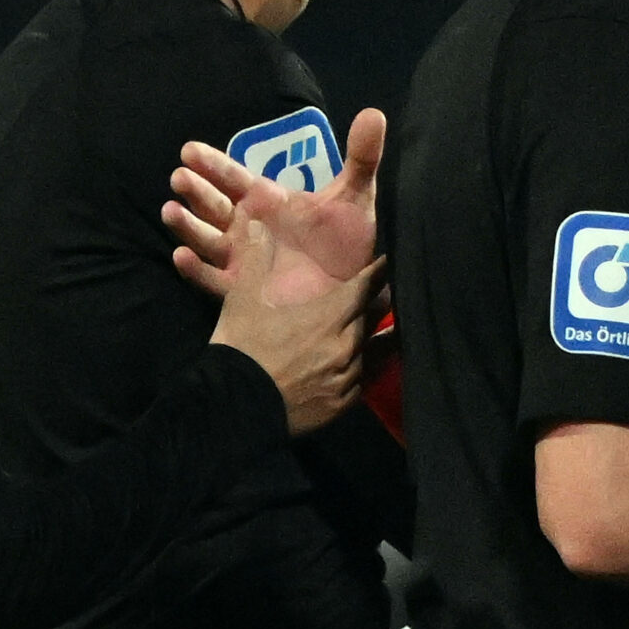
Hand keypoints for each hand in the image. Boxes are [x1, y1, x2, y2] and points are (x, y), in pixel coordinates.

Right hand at [164, 107, 386, 299]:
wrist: (353, 285)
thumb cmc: (347, 238)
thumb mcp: (355, 196)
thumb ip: (361, 157)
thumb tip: (374, 114)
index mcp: (268, 202)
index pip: (234, 178)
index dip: (213, 164)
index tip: (189, 150)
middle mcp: (248, 227)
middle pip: (215, 205)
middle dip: (196, 191)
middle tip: (179, 177)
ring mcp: (242, 259)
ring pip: (208, 239)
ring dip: (188, 225)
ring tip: (170, 211)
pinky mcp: (242, 291)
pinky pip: (213, 280)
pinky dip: (195, 269)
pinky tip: (180, 256)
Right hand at [208, 218, 384, 434]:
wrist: (234, 405)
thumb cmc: (241, 347)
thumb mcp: (243, 299)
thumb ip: (256, 259)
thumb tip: (257, 222)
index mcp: (329, 315)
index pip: (367, 285)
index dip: (381, 271)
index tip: (394, 259)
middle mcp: (347, 344)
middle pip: (376, 316)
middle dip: (382, 300)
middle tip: (389, 289)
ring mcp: (348, 375)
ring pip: (376, 349)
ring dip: (380, 335)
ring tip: (391, 327)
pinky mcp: (345, 402)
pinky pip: (366, 379)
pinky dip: (368, 367)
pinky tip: (369, 363)